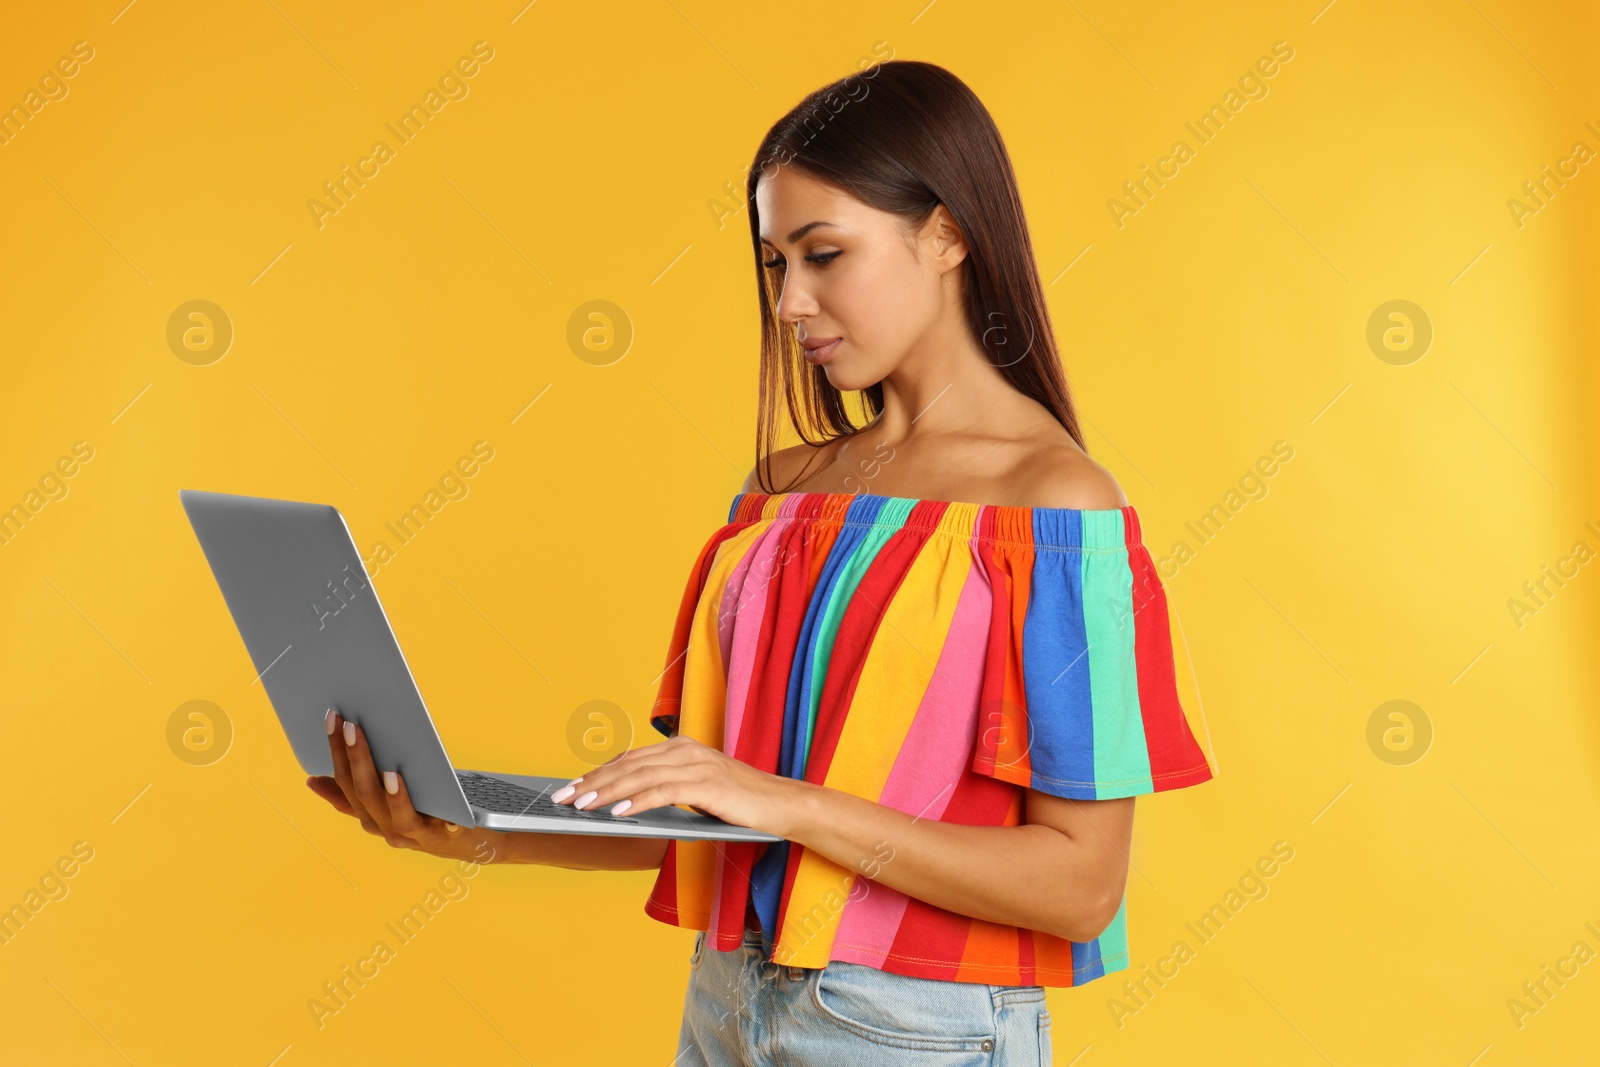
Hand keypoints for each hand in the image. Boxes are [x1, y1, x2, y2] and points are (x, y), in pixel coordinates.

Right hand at [306, 708, 504, 863]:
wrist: (473, 840)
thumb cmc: (428, 812)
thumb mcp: (388, 802)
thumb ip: (356, 793)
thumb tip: (313, 780)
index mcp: (370, 815)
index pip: (345, 782)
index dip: (336, 752)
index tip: (330, 721)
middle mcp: (385, 828)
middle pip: (364, 794)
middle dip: (355, 758)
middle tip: (350, 725)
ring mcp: (412, 836)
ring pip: (392, 814)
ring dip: (388, 791)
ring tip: (386, 768)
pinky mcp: (442, 837)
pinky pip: (430, 827)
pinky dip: (427, 814)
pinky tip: (422, 796)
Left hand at [549, 735, 798, 837]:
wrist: (781, 804)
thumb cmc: (738, 803)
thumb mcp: (695, 790)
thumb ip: (665, 788)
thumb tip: (625, 802)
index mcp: (680, 748)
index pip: (629, 759)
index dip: (597, 773)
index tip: (571, 788)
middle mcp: (685, 750)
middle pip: (628, 765)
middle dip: (592, 782)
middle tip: (563, 798)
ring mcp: (696, 764)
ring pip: (640, 776)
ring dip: (606, 792)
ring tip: (581, 806)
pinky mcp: (706, 784)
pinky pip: (663, 792)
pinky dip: (636, 801)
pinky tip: (617, 812)